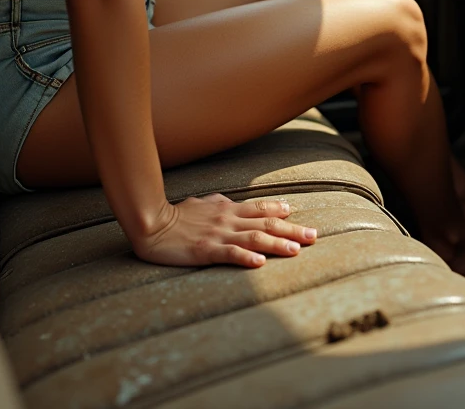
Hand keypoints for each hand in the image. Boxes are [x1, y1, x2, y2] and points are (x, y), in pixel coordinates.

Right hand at [132, 192, 316, 266]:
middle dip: (291, 230)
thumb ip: (217, 203)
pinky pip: (230, 253)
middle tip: (313, 236)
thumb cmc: (175, 215)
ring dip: (278, 243)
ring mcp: (218, 234)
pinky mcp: (206, 250)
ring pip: (254, 238)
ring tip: (296, 249)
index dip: (279, 210)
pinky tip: (261, 263)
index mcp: (227, 208)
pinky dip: (247, 257)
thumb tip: (228, 201)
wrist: (151, 222)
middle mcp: (228, 219)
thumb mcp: (201, 203)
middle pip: (266, 223)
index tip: (295, 213)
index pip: (259, 208)